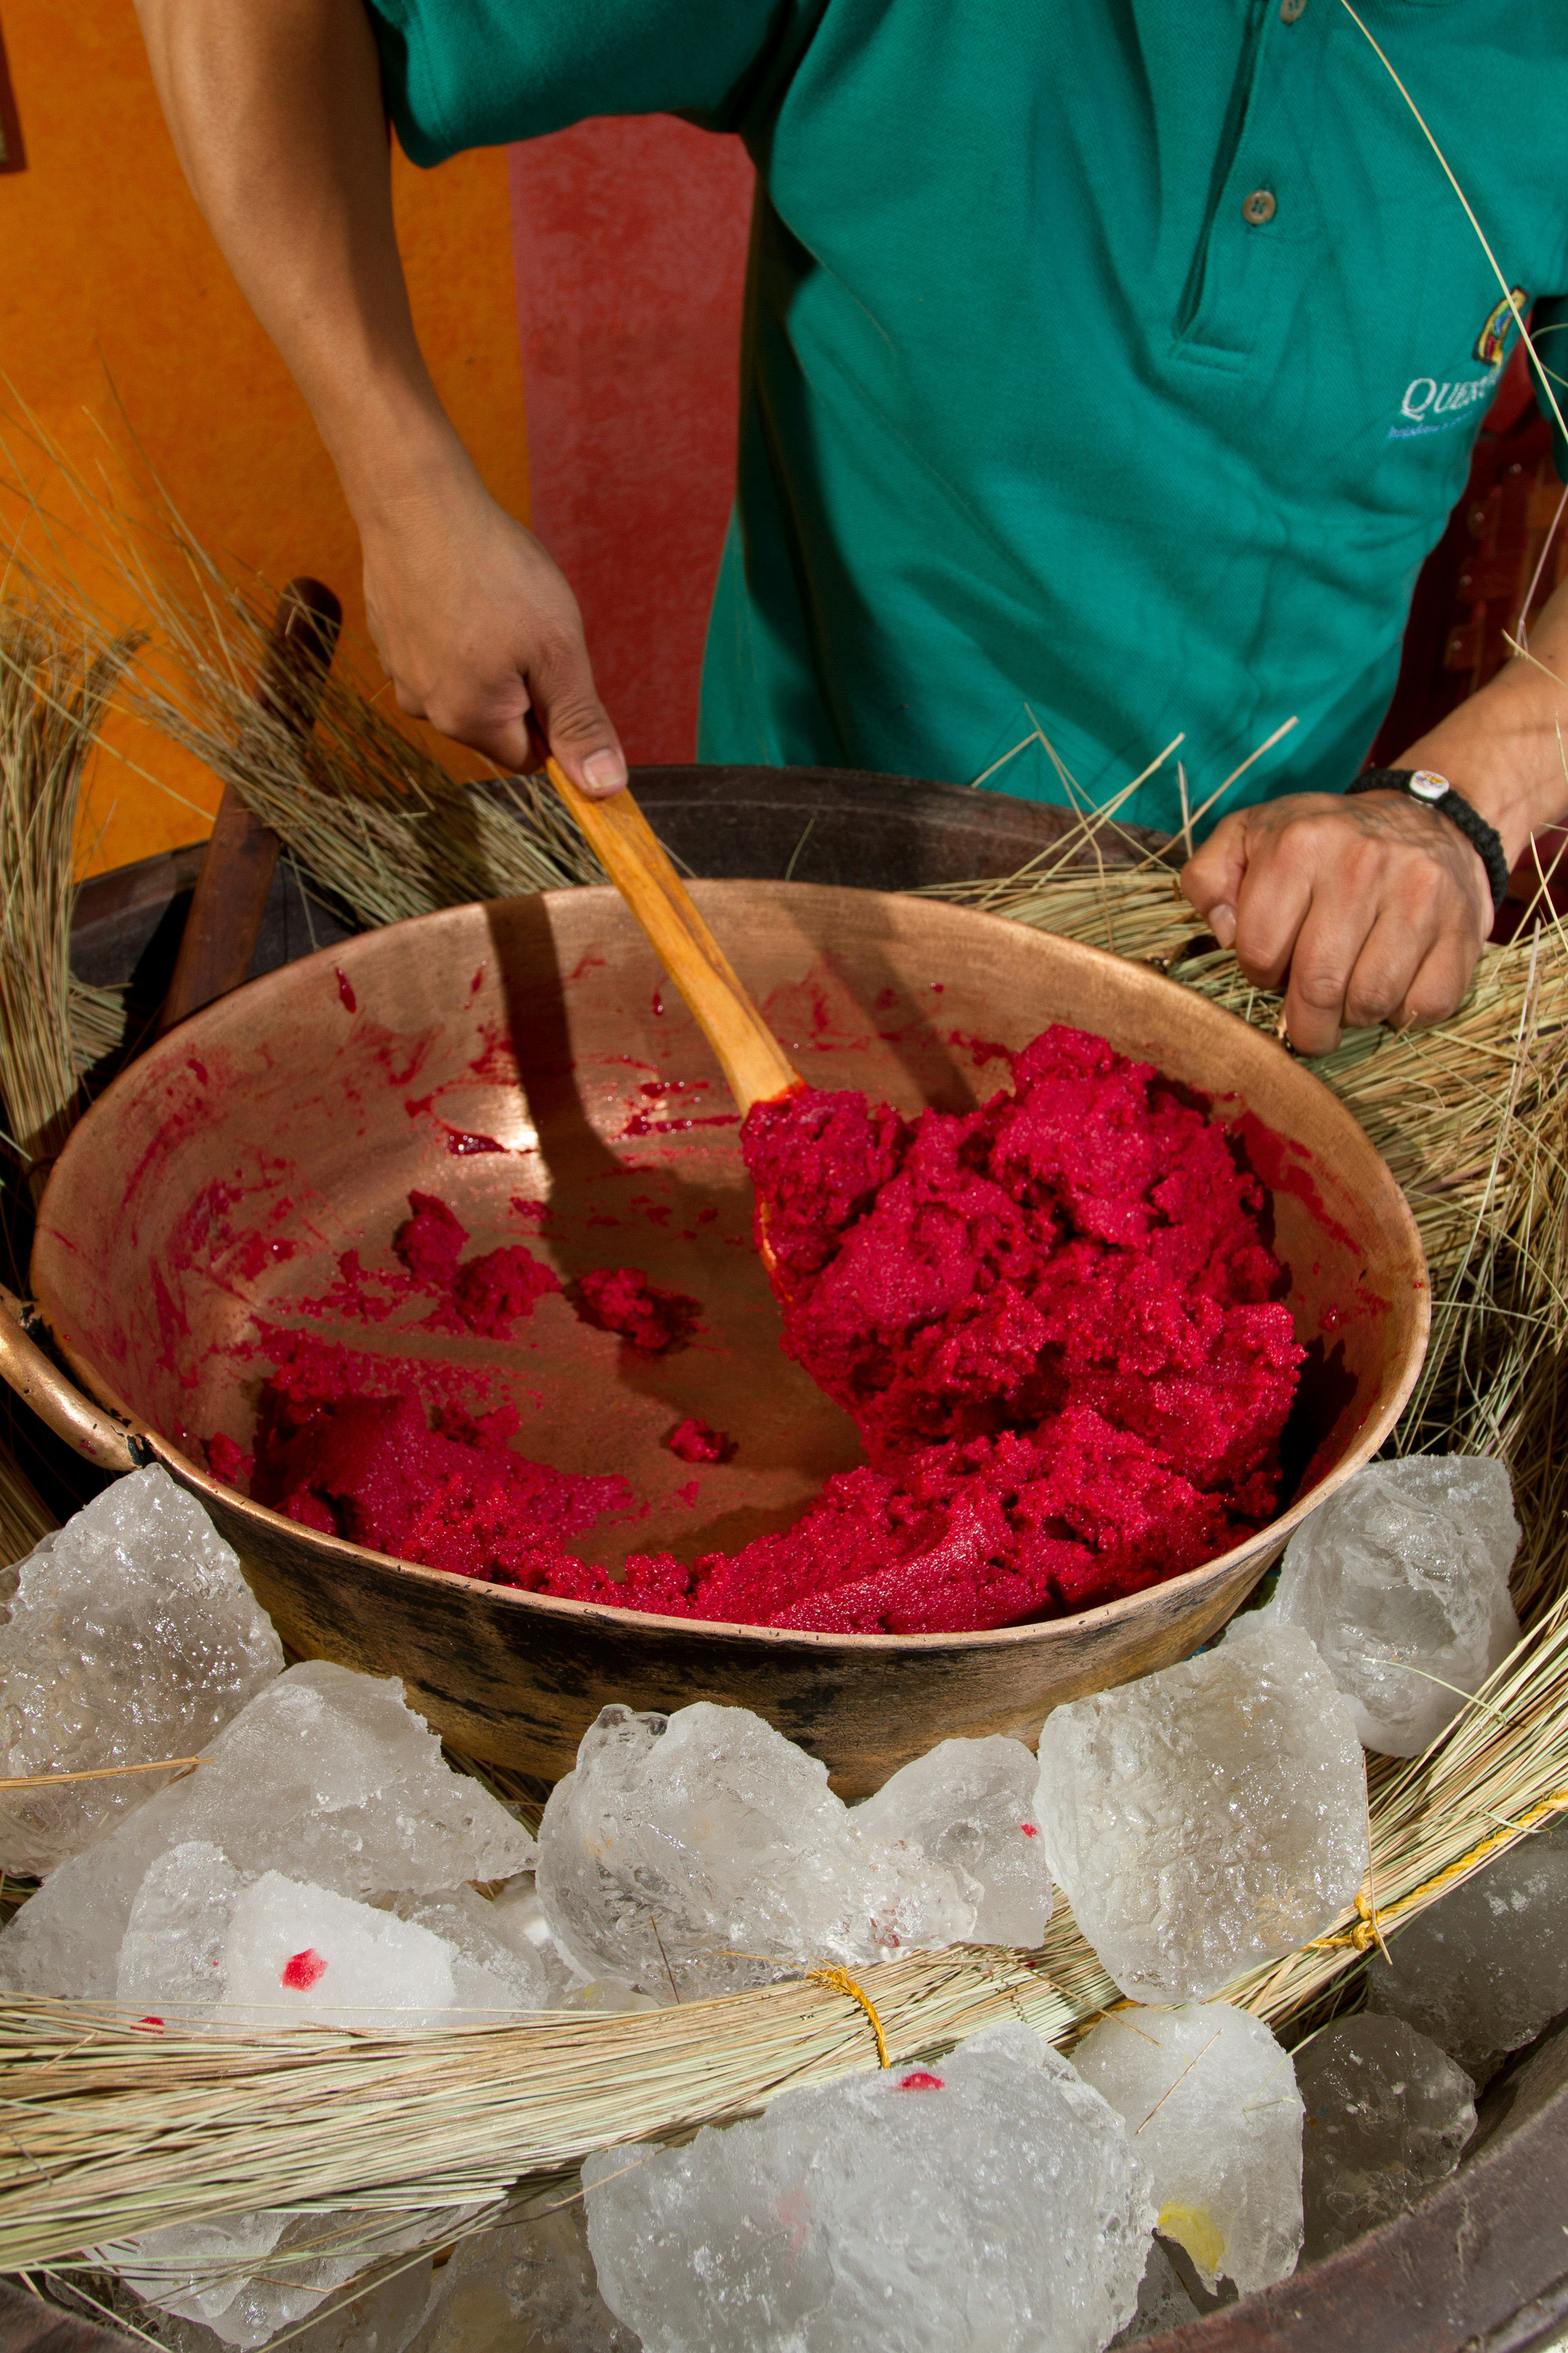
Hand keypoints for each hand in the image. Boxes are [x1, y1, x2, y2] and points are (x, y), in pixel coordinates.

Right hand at [359, 464, 626, 792]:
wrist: (415, 500)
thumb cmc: (493, 571)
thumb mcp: (558, 651)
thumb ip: (579, 723)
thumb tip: (603, 790)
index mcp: (468, 721)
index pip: (530, 756)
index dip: (554, 717)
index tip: (555, 665)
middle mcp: (425, 709)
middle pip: (496, 721)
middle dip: (520, 682)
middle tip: (524, 624)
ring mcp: (400, 671)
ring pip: (466, 684)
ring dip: (487, 654)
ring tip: (488, 601)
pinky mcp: (388, 636)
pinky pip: (437, 651)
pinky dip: (454, 629)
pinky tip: (460, 589)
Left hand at [1179, 790, 1491, 1054]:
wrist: (1424, 819)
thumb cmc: (1323, 843)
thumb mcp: (1249, 836)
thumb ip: (1210, 880)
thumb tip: (1225, 935)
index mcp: (1300, 843)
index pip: (1259, 949)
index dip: (1260, 973)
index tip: (1273, 968)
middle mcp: (1362, 863)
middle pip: (1318, 986)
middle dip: (1305, 1024)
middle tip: (1306, 1025)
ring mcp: (1420, 895)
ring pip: (1371, 1002)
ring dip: (1353, 1017)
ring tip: (1349, 997)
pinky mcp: (1463, 929)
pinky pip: (1425, 1006)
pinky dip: (1403, 1013)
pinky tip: (1394, 987)